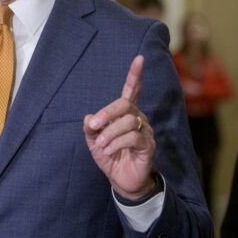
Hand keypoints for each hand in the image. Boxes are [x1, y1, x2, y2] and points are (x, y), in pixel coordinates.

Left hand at [84, 55, 155, 199]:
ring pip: (128, 121)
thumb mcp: (94, 141)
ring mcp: (145, 131)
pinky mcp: (148, 146)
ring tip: (101, 145)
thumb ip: (90, 128)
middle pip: (125, 104)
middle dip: (107, 113)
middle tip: (93, 126)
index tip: (139, 58)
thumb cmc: (110, 156)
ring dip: (110, 133)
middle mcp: (138, 118)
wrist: (121, 179)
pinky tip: (109, 151)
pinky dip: (116, 143)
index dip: (135, 75)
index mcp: (125, 113)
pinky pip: (133, 137)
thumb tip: (89, 117)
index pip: (132, 90)